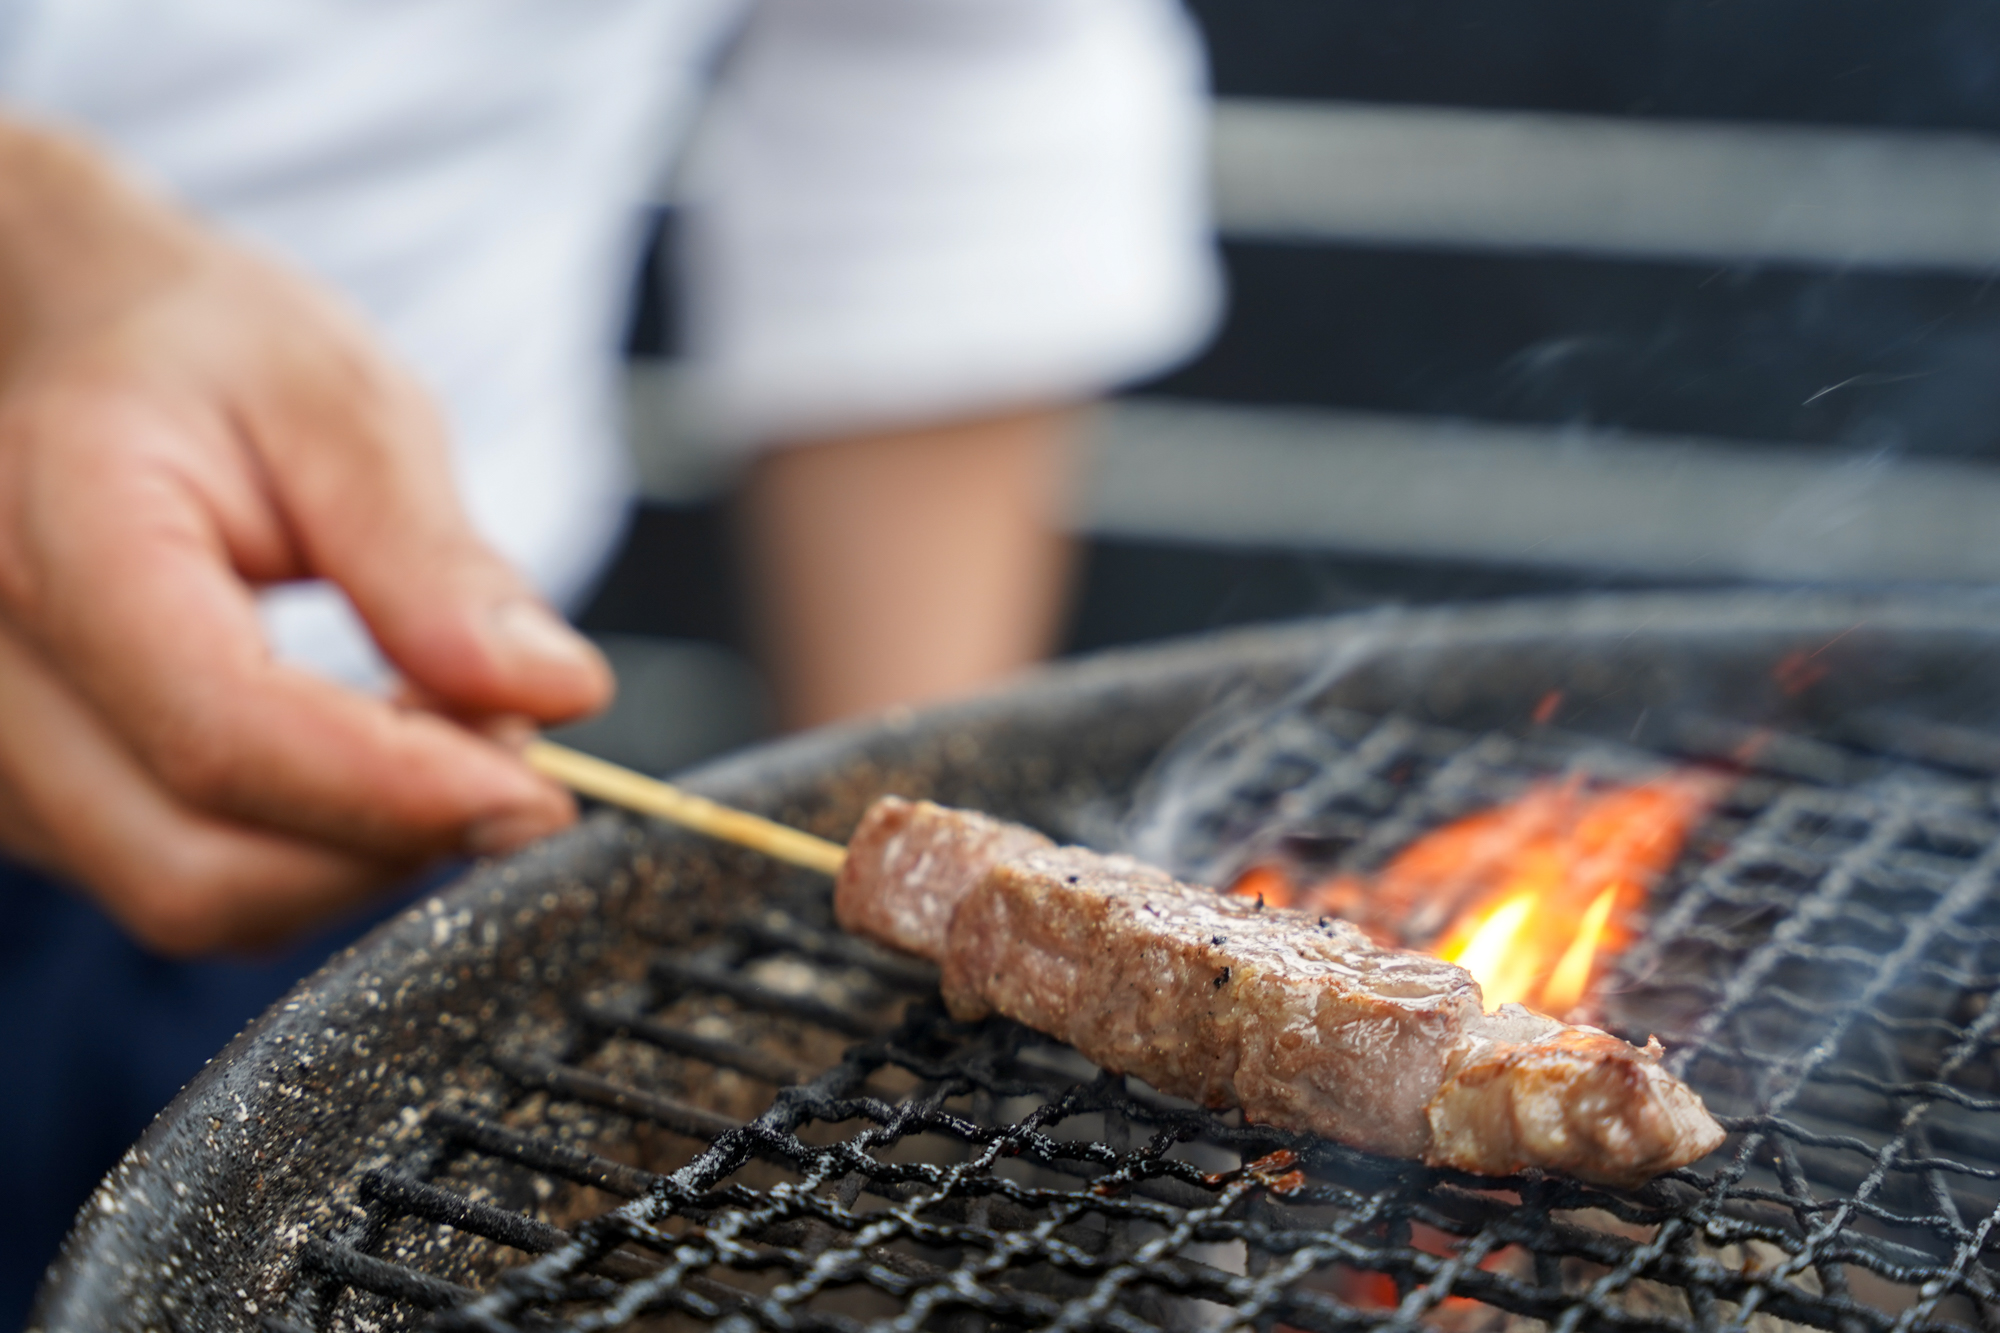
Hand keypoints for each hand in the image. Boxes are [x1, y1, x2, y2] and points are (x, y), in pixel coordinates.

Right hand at [0, 120, 612, 953]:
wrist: (80, 340)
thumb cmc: (205, 354)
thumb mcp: (344, 403)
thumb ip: (437, 560)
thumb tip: (554, 695)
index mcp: (59, 531)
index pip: (223, 732)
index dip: (401, 791)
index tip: (541, 792)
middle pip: (200, 864)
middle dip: (392, 840)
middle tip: (514, 753)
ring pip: (194, 895)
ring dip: (356, 852)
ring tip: (442, 730)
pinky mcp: (28, 793)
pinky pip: (182, 878)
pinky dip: (307, 848)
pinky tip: (368, 754)